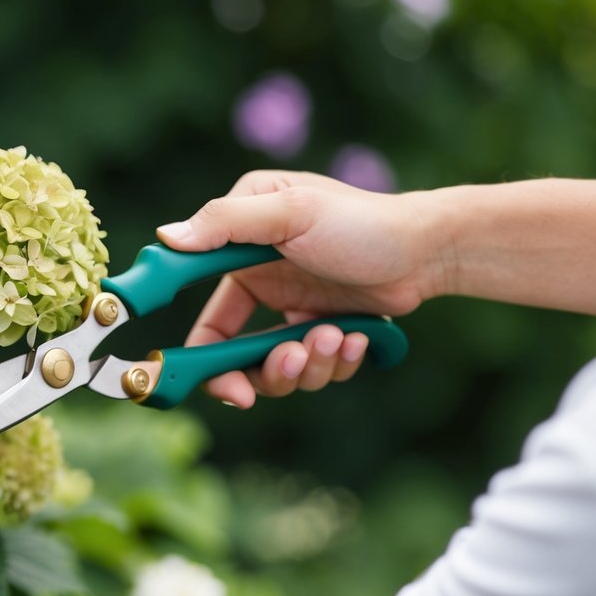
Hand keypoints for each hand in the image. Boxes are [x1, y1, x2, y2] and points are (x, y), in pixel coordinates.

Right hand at [157, 170, 436, 407]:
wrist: (430, 249)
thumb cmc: (361, 221)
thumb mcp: (290, 212)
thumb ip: (225, 223)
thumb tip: (165, 237)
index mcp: (240, 249)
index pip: (204, 313)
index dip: (202, 355)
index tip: (216, 383)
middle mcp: (260, 280)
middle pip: (236, 356)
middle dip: (264, 369)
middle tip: (290, 361)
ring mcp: (291, 310)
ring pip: (278, 369)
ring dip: (306, 364)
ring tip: (336, 338)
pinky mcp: (323, 332)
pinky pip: (315, 370)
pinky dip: (335, 362)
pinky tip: (356, 339)